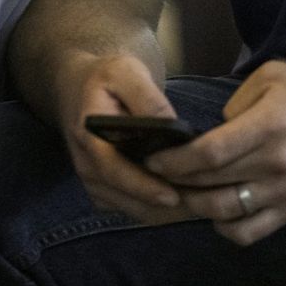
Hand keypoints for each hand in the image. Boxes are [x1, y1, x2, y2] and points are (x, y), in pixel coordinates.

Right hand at [57, 51, 199, 224]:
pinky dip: (160, 211)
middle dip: (167, 206)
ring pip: (134, 210)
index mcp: (88, 135)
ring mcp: (93, 181)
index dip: (144, 187)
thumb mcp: (125, 72)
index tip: (174, 196)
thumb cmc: (106, 79)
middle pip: (128, 199)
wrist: (78, 89)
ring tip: (204, 203)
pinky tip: (186, 199)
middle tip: (207, 202)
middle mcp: (87, 165)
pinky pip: (133, 210)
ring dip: (168, 213)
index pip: (114, 170)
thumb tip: (173, 126)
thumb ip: (147, 98)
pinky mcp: (102, 191)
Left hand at [145, 60, 285, 245]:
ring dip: (194, 207)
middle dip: (174, 182)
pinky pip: (250, 232)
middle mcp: (273, 164)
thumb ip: (236, 99)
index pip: (209, 153)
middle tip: (154, 176)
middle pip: (210, 183)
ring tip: (177, 195)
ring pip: (225, 212)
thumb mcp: (273, 76)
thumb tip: (213, 127)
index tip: (153, 159)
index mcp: (266, 127)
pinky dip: (225, 228)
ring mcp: (284, 192)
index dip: (175, 161)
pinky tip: (215, 213)